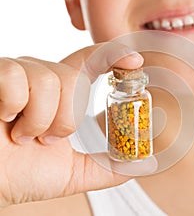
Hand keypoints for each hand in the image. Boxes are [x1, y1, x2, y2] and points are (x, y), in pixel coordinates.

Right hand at [0, 43, 156, 208]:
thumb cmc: (21, 174)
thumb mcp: (73, 172)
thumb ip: (107, 166)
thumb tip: (141, 164)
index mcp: (61, 94)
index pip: (91, 61)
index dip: (114, 56)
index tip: (135, 62)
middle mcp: (41, 77)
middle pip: (73, 78)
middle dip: (64, 119)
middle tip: (45, 140)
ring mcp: (17, 73)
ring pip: (49, 80)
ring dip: (40, 120)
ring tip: (24, 136)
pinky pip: (16, 78)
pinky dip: (15, 107)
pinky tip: (5, 119)